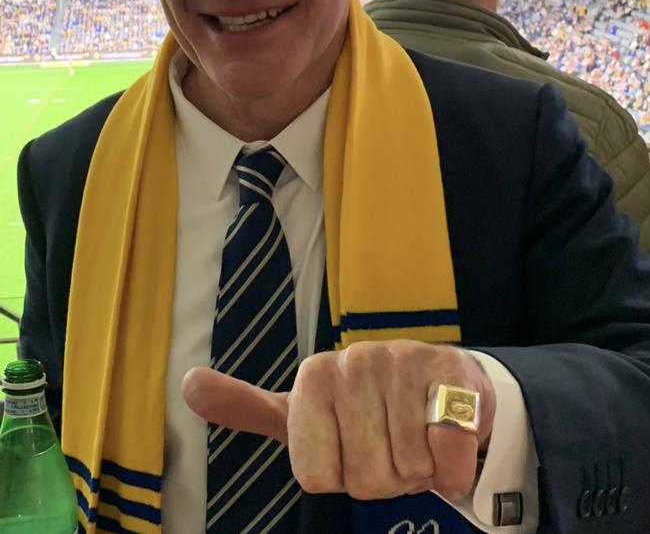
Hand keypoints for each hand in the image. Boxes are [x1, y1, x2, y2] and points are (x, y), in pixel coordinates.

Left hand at [183, 341, 494, 501]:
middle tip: (388, 446)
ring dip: (417, 470)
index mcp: (313, 376)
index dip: (338, 476)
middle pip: (364, 478)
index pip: (315, 476)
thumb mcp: (302, 412)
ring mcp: (406, 361)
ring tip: (415, 437)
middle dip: (382, 476)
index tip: (347, 450)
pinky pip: (448, 455)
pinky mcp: (455, 374)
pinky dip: (452, 466)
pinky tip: (447, 440)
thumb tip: (188, 384)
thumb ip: (247, 406)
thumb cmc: (364, 410)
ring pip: (406, 469)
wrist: (439, 385)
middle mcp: (356, 360)